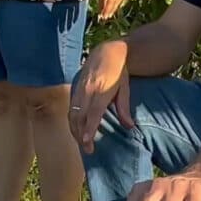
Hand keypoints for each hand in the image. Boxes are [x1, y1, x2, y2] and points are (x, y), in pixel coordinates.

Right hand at [68, 39, 130, 153]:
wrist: (108, 51)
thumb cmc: (119, 71)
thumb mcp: (125, 88)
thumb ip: (124, 108)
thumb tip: (130, 126)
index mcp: (102, 90)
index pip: (94, 113)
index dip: (89, 128)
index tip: (87, 141)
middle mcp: (88, 90)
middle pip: (80, 116)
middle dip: (81, 134)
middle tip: (88, 150)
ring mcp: (79, 88)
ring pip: (73, 113)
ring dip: (75, 130)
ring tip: (82, 143)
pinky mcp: (75, 88)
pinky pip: (71, 107)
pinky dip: (72, 121)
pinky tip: (76, 129)